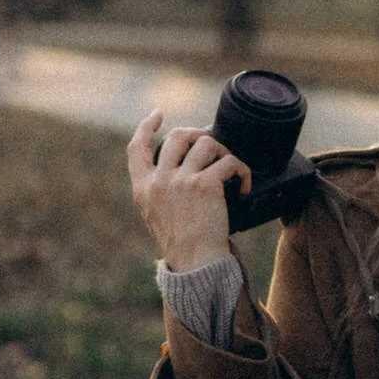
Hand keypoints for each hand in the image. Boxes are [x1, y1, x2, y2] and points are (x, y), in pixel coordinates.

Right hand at [127, 110, 251, 271]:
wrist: (195, 264)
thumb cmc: (182, 246)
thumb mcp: (156, 218)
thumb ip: (159, 192)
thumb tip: (177, 170)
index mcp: (143, 189)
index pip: (136, 148)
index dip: (146, 126)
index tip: (157, 114)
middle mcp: (159, 180)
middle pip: (177, 136)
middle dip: (198, 134)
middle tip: (213, 147)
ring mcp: (181, 180)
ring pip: (206, 142)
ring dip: (223, 151)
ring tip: (230, 170)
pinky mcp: (205, 184)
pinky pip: (228, 162)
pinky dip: (241, 171)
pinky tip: (243, 187)